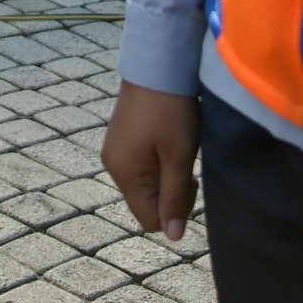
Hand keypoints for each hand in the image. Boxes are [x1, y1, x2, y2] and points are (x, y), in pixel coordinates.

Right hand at [100, 82, 199, 241]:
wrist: (156, 66)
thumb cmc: (171, 112)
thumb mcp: (179, 157)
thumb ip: (175, 198)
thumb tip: (173, 237)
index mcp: (126, 174)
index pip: (150, 221)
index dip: (174, 212)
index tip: (188, 182)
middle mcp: (113, 166)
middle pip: (146, 203)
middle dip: (170, 194)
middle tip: (186, 165)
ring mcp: (115, 151)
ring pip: (145, 184)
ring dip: (165, 176)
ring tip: (178, 149)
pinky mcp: (120, 138)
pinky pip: (140, 166)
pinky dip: (157, 162)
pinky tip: (167, 140)